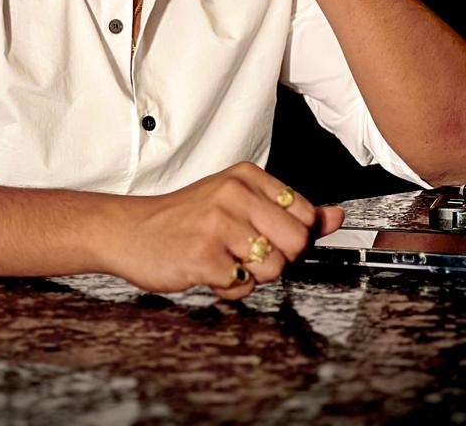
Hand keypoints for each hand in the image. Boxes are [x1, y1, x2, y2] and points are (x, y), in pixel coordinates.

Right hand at [104, 162, 343, 296]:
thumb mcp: (238, 202)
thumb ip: (291, 211)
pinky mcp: (204, 256)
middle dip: (277, 259)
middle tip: (244, 253)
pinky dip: (230, 289)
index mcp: (247, 176)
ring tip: (224, 261)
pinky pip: (243, 287)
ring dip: (252, 276)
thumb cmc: (186, 219)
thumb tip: (336, 217)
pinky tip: (209, 272)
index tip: (265, 236)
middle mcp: (235, 193)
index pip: (305, 215)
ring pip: (274, 268)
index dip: (291, 237)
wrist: (129, 231)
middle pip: (297, 243)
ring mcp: (219, 224)